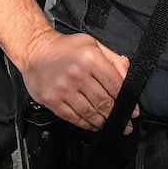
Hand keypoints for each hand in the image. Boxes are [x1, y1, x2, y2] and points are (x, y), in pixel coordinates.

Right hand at [19, 28, 134, 131]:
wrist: (34, 50)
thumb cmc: (64, 47)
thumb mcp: (92, 44)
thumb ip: (113, 59)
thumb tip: (128, 75)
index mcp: (90, 58)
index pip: (115, 85)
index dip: (126, 101)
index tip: (132, 110)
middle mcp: (77, 73)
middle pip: (104, 102)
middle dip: (117, 115)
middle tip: (125, 123)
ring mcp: (63, 88)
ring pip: (90, 113)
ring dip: (103, 122)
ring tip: (109, 124)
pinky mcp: (53, 100)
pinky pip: (73, 118)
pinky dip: (86, 124)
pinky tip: (92, 124)